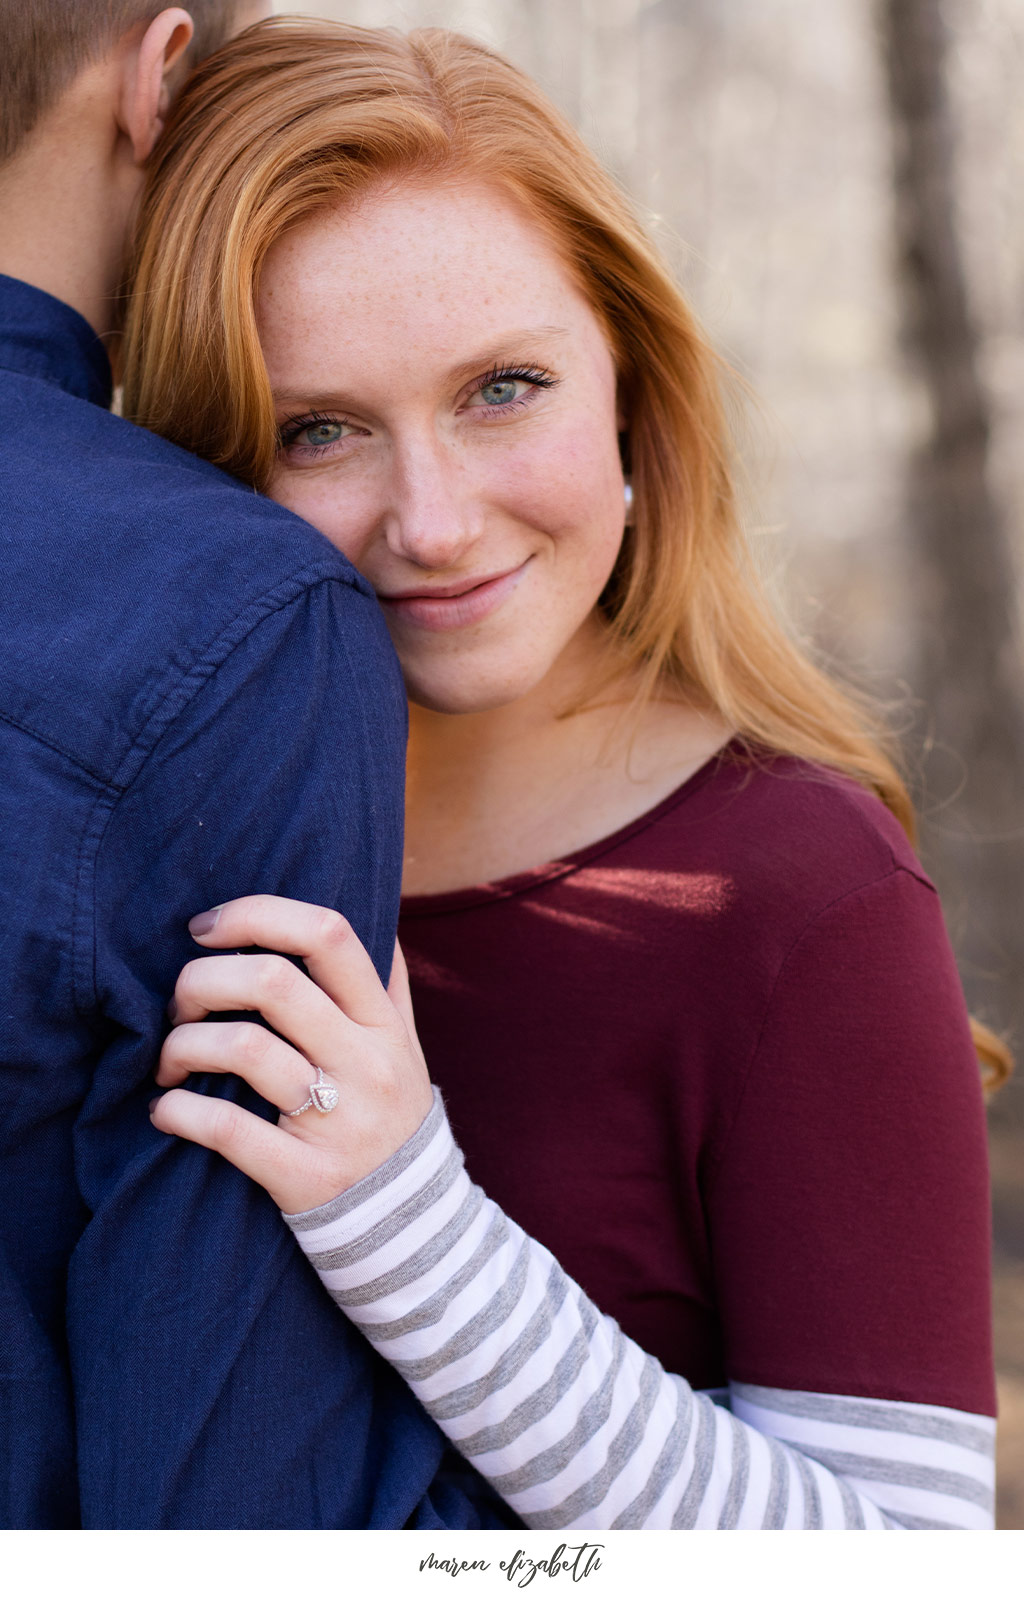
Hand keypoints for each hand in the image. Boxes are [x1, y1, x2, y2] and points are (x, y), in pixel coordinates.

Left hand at [150, 896, 433, 1213]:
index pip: (328, 934)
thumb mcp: (405, 1048)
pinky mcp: (306, 1177)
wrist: (414, 1229)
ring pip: (243, 1049)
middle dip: (200, 980)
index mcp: (382, 1022)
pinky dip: (179, 1113)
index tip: (206, 929)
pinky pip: (227, 1130)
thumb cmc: (390, 1120)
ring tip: (168, 1062)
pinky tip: (165, 1111)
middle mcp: (367, 1063)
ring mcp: (338, 1121)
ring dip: (182, 1046)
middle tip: (179, 1004)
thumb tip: (369, 915)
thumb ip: (386, 985)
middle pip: (272, 981)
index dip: (256, 914)